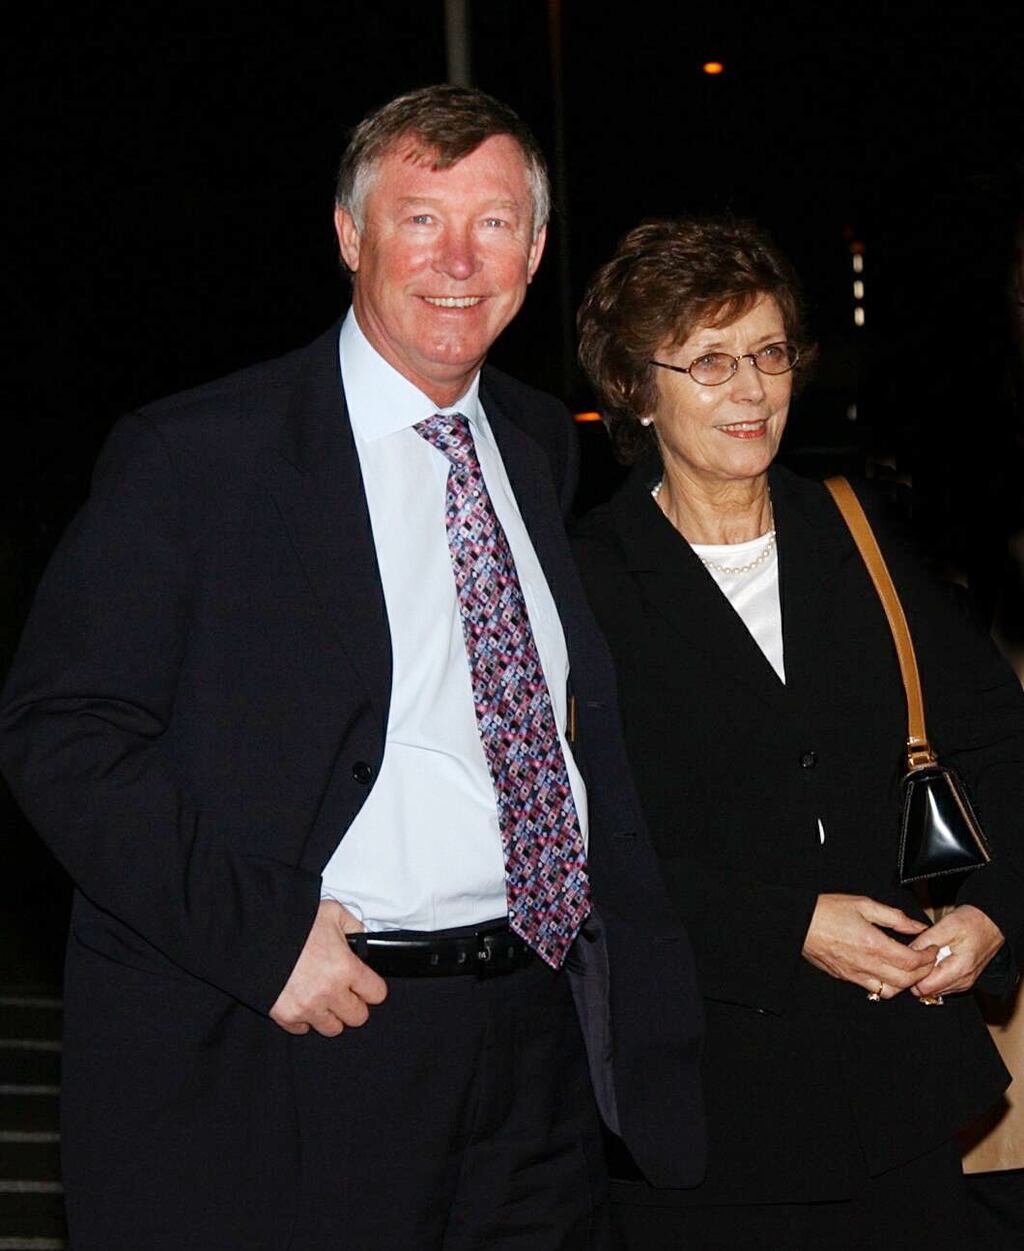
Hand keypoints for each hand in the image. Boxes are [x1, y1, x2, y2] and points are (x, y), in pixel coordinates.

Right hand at [270, 900, 387, 1036]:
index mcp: (345, 968)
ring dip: (331, 1015)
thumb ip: (354, 926)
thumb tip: (362, 940)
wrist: (257, 932)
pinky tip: (302, 1000)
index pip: (376, 993)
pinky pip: (303, 1029)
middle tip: (343, 991)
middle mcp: (330, 993)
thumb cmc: (294, 922)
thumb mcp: (332, 912)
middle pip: (358, 1016)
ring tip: (322, 997)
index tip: (364, 983)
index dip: (371, 987)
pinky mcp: (286, 1015)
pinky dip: (304, 1018)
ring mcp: (307, 1007)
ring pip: (333, 1028)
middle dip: (354, 1004)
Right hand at [802, 893, 936, 998]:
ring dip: (905, 983)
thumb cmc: (828, 910)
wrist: (799, 923)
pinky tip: (887, 972)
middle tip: (926, 960)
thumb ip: (894, 917)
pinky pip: (873, 989)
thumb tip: (917, 925)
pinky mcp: (846, 977)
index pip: (911, 961)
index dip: (927, 957)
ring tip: (908, 969)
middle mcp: (866, 963)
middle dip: (923, 972)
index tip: (931, 950)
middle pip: (906, 980)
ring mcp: (856, 974)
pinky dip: (887, 985)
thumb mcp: (864, 904)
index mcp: (873, 944)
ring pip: (891, 991)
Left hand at [908, 905, 1004, 997]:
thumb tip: (907, 954)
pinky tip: (936, 958)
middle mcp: (962, 982)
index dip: (913, 974)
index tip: (910, 959)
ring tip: (928, 954)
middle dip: (918, 975)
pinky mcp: (963, 980)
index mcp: (958, 970)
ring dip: (926, 974)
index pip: (924, 988)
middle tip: (918, 954)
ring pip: (934, 989)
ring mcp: (964, 983)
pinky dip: (935, 973)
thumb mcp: (945, 926)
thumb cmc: (972, 922)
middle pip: (928, 991)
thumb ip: (924, 942)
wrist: (991, 923)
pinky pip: (942, 984)